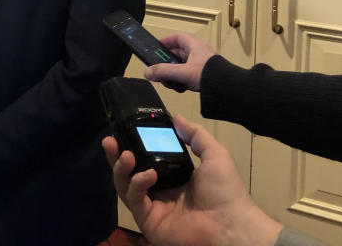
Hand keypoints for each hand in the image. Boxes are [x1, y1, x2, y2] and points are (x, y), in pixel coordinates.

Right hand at [102, 115, 282, 245]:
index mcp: (174, 176)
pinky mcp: (148, 220)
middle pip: (129, 172)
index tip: (124, 130)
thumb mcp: (214, 154)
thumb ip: (195, 134)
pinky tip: (147, 174)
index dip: (133, 145)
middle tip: (110, 140)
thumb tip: (176, 117)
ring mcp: (153, 207)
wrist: (231, 224)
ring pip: (125, 186)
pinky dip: (137, 184)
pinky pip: (134, 200)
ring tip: (125, 154)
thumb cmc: (225, 190)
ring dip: (121, 168)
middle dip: (117, 156)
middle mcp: (160, 191)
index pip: (146, 159)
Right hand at [144, 33, 215, 91]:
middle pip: (178, 53)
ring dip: (174, 72)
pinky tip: (180, 86)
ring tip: (170, 80)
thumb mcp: (183, 72)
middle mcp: (199, 53)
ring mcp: (202, 64)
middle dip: (168, 61)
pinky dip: (182, 79)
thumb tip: (149, 71)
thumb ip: (164, 72)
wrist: (227, 89)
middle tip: (160, 67)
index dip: (167, 41)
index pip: (178, 37)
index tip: (157, 46)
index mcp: (195, 46)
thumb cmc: (213, 75)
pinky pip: (188, 74)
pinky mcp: (204, 75)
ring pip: (183, 65)